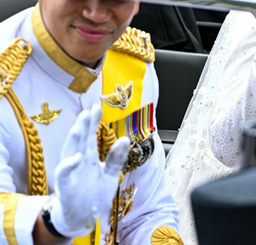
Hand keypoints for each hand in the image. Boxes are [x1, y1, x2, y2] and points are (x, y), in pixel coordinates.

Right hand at [50, 104, 129, 237]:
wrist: (83, 217)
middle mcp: (79, 160)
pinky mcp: (65, 186)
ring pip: (69, 151)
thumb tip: (124, 139)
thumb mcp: (110, 175)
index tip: (97, 106)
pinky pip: (64, 173)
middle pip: (80, 139)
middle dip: (84, 124)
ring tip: (80, 126)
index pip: (91, 135)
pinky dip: (68, 164)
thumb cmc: (94, 194)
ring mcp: (71, 172)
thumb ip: (116, 158)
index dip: (93, 121)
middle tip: (88, 110)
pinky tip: (76, 156)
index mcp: (89, 156)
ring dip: (74, 139)